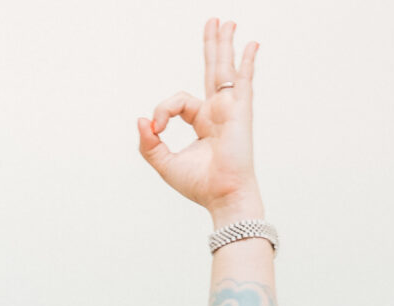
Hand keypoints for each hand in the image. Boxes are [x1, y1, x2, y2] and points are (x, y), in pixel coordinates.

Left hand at [138, 17, 260, 217]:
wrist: (223, 196)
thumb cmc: (200, 185)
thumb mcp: (165, 163)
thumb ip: (149, 144)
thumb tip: (142, 119)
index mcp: (202, 122)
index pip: (178, 101)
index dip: (163, 109)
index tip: (157, 128)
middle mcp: (217, 112)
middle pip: (211, 71)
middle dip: (211, 46)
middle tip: (213, 22)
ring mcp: (230, 109)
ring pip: (224, 69)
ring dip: (224, 45)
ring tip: (226, 22)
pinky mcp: (240, 111)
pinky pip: (243, 80)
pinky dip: (246, 62)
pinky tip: (251, 44)